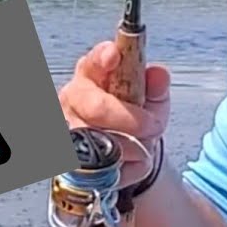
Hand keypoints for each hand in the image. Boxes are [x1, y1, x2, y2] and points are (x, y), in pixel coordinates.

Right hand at [58, 39, 170, 188]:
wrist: (129, 152)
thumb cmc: (137, 114)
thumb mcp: (152, 98)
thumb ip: (157, 86)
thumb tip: (159, 75)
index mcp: (93, 72)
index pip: (94, 60)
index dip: (103, 57)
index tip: (114, 55)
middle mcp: (72, 98)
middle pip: (97, 108)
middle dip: (133, 120)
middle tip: (154, 126)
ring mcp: (67, 131)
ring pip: (104, 143)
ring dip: (135, 148)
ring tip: (143, 143)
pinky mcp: (69, 163)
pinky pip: (107, 171)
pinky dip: (129, 169)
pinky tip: (130, 161)